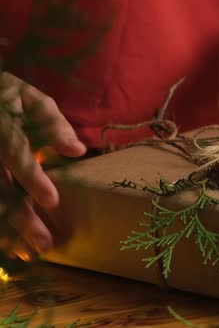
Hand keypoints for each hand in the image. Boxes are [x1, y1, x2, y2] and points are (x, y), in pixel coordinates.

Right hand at [0, 72, 85, 258]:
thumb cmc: (5, 96)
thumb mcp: (30, 99)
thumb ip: (52, 123)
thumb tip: (77, 150)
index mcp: (2, 130)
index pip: (18, 157)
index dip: (33, 180)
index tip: (52, 202)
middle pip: (1, 190)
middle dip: (22, 219)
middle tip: (44, 244)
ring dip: (6, 231)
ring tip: (26, 254)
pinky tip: (9, 246)